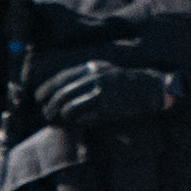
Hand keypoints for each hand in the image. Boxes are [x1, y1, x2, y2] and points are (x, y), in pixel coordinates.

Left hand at [36, 62, 177, 130]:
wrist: (151, 88)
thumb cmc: (125, 82)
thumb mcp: (104, 70)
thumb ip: (84, 76)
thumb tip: (59, 90)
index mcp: (92, 68)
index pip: (60, 78)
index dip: (45, 89)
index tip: (38, 98)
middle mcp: (95, 78)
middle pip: (62, 94)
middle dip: (50, 107)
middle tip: (46, 114)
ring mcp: (102, 93)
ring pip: (69, 108)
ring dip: (60, 117)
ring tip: (57, 121)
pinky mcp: (108, 108)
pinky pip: (84, 118)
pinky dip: (77, 122)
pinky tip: (77, 122)